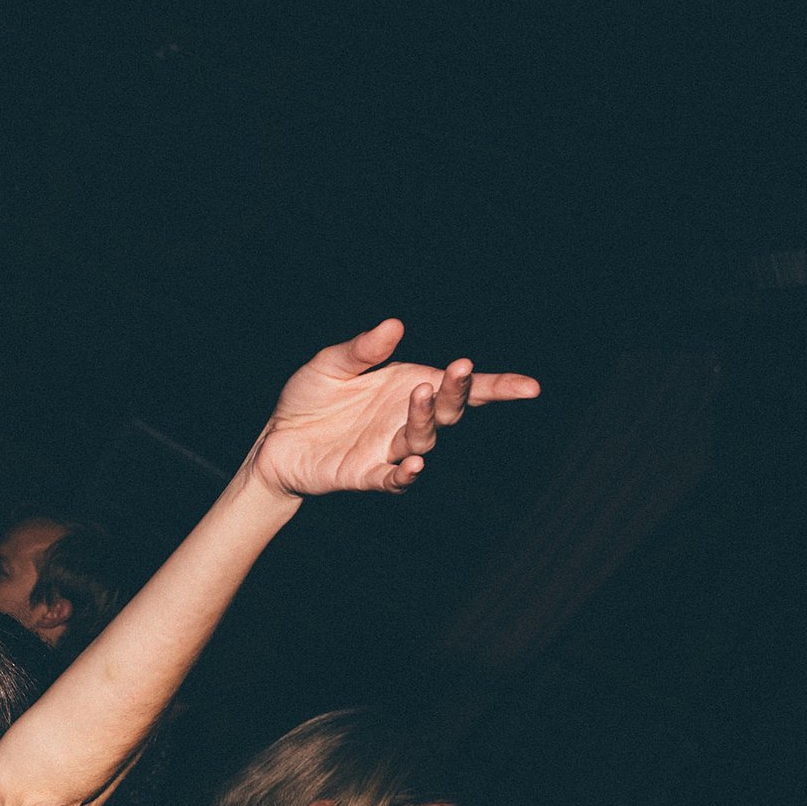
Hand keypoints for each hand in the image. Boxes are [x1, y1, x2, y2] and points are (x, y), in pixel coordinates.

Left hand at [246, 319, 538, 499]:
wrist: (276, 439)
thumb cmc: (311, 398)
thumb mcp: (331, 364)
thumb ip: (362, 350)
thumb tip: (394, 326)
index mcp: (407, 387)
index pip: (462, 390)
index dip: (497, 388)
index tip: (530, 387)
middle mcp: (406, 420)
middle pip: (448, 411)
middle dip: (457, 392)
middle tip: (458, 371)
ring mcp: (389, 450)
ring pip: (423, 439)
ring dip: (425, 419)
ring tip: (420, 394)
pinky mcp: (365, 475)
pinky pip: (393, 479)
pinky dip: (406, 474)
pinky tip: (415, 465)